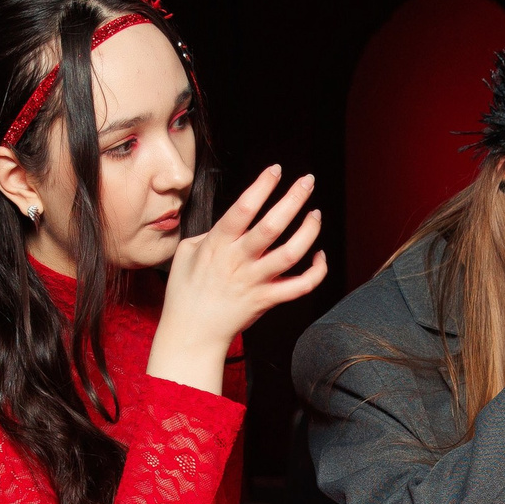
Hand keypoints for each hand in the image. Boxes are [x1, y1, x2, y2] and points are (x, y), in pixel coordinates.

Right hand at [148, 165, 327, 391]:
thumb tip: (229, 224)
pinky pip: (300, 286)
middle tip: (307, 181)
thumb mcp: (186, 253)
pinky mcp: (268, 300)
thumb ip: (209, 234)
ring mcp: (256, 281)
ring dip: (309, 231)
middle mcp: (239, 261)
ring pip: (291, 253)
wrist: (192, 333)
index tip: (275, 170)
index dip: (262, 186)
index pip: (243, 209)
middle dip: (293, 199)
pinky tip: (319, 255)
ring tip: (315, 213)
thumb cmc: (185, 292)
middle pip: (273, 226)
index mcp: (218, 245)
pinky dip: (316, 271)